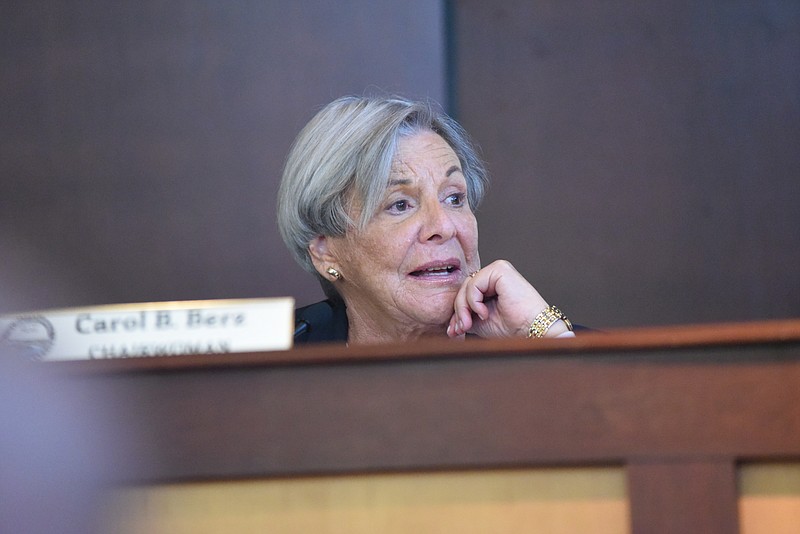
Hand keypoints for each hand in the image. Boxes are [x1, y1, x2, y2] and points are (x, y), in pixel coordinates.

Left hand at [447, 260, 563, 338]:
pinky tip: (483, 314)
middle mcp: (494, 274)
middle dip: (459, 311)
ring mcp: (498, 270)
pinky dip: (473, 301)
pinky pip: (474, 284)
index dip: (458, 312)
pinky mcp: (500, 269)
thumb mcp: (480, 321)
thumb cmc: (513, 326)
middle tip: (460, 329)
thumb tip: (449, 325)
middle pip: (464, 289)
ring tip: (468, 324)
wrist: (531, 330)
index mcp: (491, 284)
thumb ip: (466, 316)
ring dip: (463, 308)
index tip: (455, 331)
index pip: (466, 293)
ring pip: (467, 286)